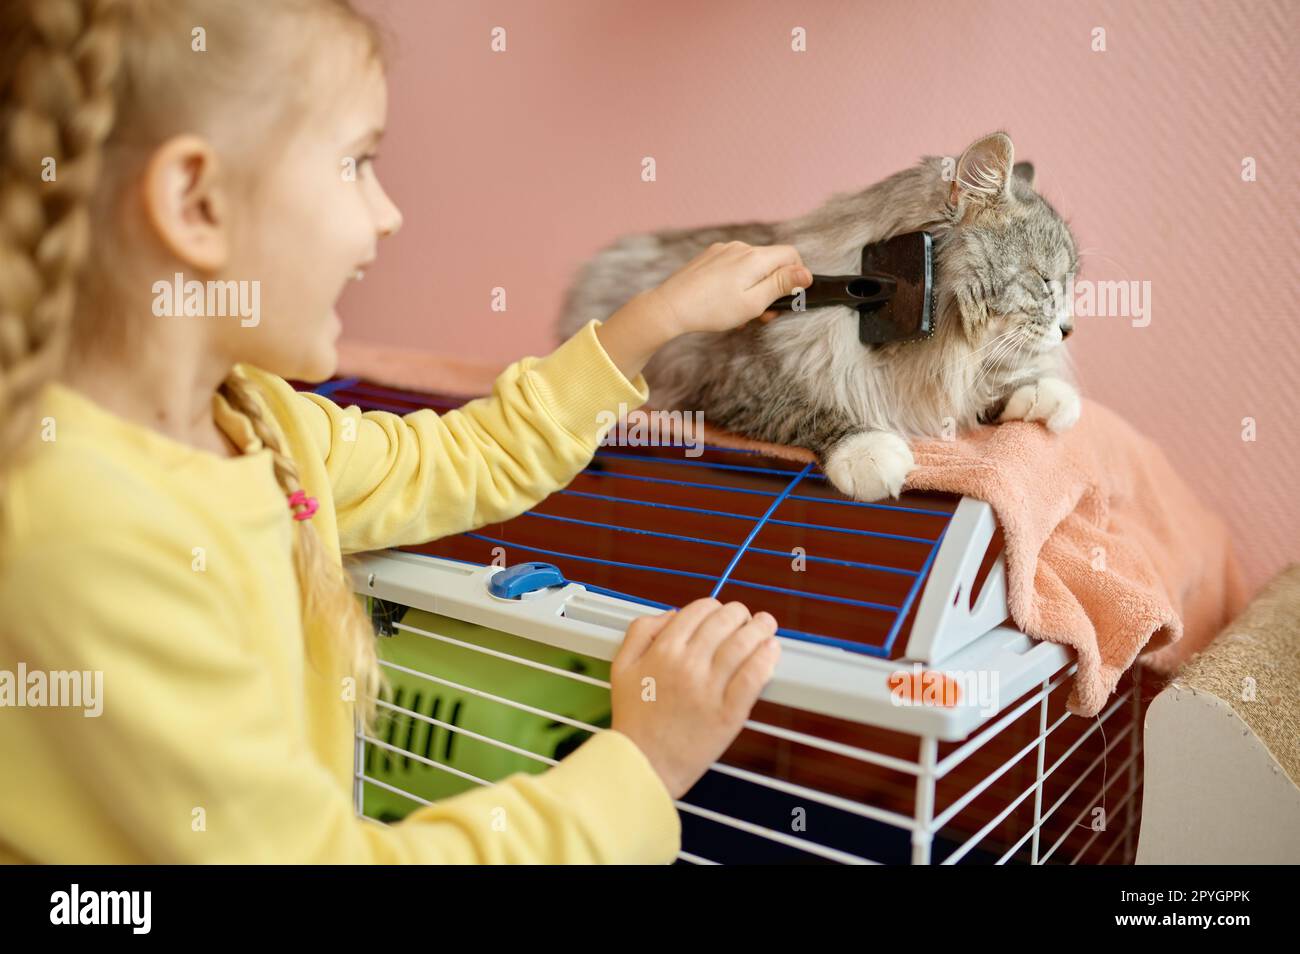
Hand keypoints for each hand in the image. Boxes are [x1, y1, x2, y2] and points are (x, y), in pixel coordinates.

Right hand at [610, 597, 781, 799]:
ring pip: (744, 644)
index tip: (723, 615)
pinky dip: (766, 659)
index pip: (699, 610)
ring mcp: (709, 688)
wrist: (644, 765)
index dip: (716, 607)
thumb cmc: (634, 718)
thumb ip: (641, 631)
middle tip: (749, 619)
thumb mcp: (622, 667)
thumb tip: (672, 613)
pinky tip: (771, 651)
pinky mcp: (728, 713)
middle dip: (741, 614)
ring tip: (767, 627)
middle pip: (726, 621)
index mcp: (663, 650)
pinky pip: (753, 677)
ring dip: (761, 629)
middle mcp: (687, 664)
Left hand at [643, 241, 811, 335]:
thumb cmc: (712, 309)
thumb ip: (781, 285)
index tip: (788, 298)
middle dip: (772, 288)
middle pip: (770, 262)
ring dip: (754, 288)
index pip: (791, 255)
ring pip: (751, 266)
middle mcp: (740, 247)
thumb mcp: (754, 302)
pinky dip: (737, 283)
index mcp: (755, 258)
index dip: (796, 276)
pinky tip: (725, 303)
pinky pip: (733, 267)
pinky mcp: (709, 257)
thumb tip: (806, 273)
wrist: (670, 307)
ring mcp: (723, 250)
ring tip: (740, 314)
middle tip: (762, 315)